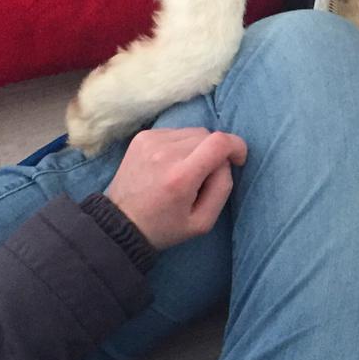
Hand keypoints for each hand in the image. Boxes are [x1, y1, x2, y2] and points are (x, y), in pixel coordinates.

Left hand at [106, 128, 246, 249]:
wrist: (120, 223)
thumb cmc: (164, 227)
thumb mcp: (202, 222)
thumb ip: (223, 188)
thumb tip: (226, 161)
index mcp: (181, 176)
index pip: (219, 142)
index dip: (236, 146)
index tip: (238, 159)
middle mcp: (165, 152)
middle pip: (207, 136)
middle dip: (214, 153)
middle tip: (204, 177)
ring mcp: (150, 141)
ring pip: (191, 132)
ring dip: (196, 148)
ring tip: (185, 171)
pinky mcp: (141, 137)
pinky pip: (175, 133)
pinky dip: (179, 145)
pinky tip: (169, 164)